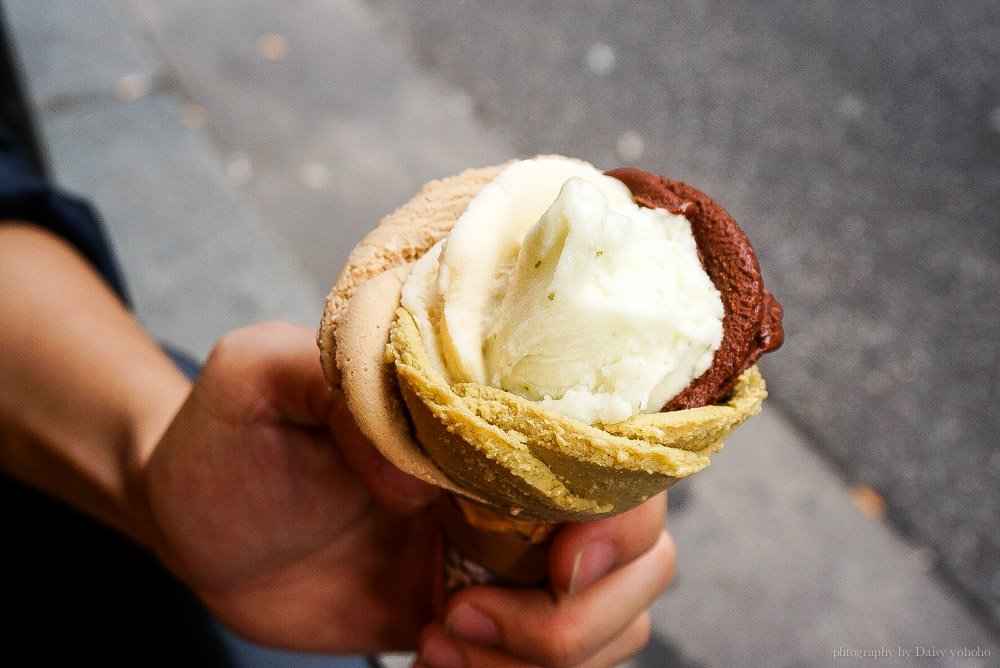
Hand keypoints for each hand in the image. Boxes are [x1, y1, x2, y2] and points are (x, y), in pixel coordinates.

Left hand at [140, 320, 674, 663]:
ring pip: (615, 615)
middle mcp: (518, 481)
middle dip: (581, 611)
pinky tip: (433, 658)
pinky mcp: (479, 613)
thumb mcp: (253, 377)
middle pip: (643, 549)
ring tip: (442, 639)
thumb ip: (328, 381)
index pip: (616, 452)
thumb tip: (419, 483)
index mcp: (491, 413)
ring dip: (549, 654)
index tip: (560, 563)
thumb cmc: (232, 435)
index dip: (621, 515)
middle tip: (468, 614)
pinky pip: (551, 662)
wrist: (199, 523)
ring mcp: (505, 554)